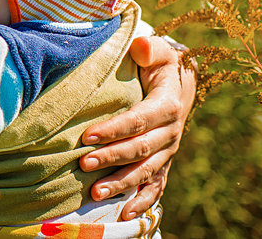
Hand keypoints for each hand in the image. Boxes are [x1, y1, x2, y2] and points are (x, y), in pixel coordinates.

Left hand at [79, 35, 194, 219]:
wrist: (179, 82)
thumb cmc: (160, 64)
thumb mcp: (158, 50)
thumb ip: (150, 48)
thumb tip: (140, 47)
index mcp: (167, 105)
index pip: (138, 120)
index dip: (114, 129)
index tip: (86, 136)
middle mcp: (170, 133)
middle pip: (139, 149)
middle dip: (110, 158)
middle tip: (82, 164)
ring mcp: (167, 151)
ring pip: (144, 171)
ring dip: (120, 183)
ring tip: (95, 194)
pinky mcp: (163, 162)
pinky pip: (155, 186)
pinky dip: (141, 201)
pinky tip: (124, 214)